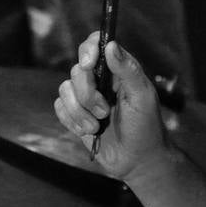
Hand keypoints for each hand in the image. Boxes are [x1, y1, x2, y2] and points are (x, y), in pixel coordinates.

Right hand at [54, 34, 165, 180]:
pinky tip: (88, 132)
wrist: (137, 161)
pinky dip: (71, 121)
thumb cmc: (146, 127)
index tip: (89, 64)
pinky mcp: (74, 115)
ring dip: (80, 112)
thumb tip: (110, 45)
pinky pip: (59, 107)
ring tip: (97, 126)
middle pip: (77, 70)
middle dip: (87, 94)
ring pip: (64, 89)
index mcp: (117, 70)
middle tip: (105, 111)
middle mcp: (99, 80)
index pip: (95, 45)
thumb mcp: (142, 97)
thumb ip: (128, 69)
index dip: (88, 50)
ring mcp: (85, 98)